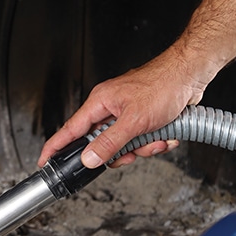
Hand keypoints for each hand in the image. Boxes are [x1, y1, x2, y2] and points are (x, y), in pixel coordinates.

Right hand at [37, 43, 209, 167]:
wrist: (191, 75)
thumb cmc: (163, 85)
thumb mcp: (134, 121)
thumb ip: (109, 142)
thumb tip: (89, 158)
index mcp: (100, 103)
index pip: (71, 129)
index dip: (56, 147)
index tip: (44, 161)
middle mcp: (111, 108)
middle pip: (102, 143)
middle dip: (121, 152)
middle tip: (132, 152)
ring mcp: (128, 113)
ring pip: (125, 145)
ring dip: (143, 147)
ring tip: (157, 137)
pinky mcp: (143, 118)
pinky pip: (142, 140)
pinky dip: (155, 141)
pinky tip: (166, 134)